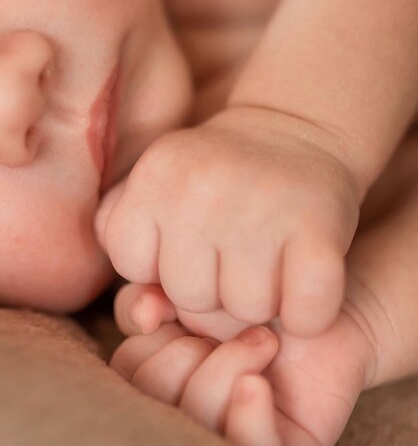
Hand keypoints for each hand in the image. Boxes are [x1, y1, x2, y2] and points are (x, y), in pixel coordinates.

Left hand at [99, 106, 359, 335]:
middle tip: (235, 250)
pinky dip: (308, 313)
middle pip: (191, 298)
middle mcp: (202, 189)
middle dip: (212, 287)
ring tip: (269, 259)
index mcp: (156, 175)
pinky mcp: (318, 228)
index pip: (133, 267)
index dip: (160, 262)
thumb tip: (145, 314)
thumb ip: (126, 239)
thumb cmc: (220, 179)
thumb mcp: (158, 188)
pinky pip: (305, 315)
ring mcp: (262, 208)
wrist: (297, 131)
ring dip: (261, 300)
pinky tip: (304, 281)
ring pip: (246, 312)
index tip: (187, 238)